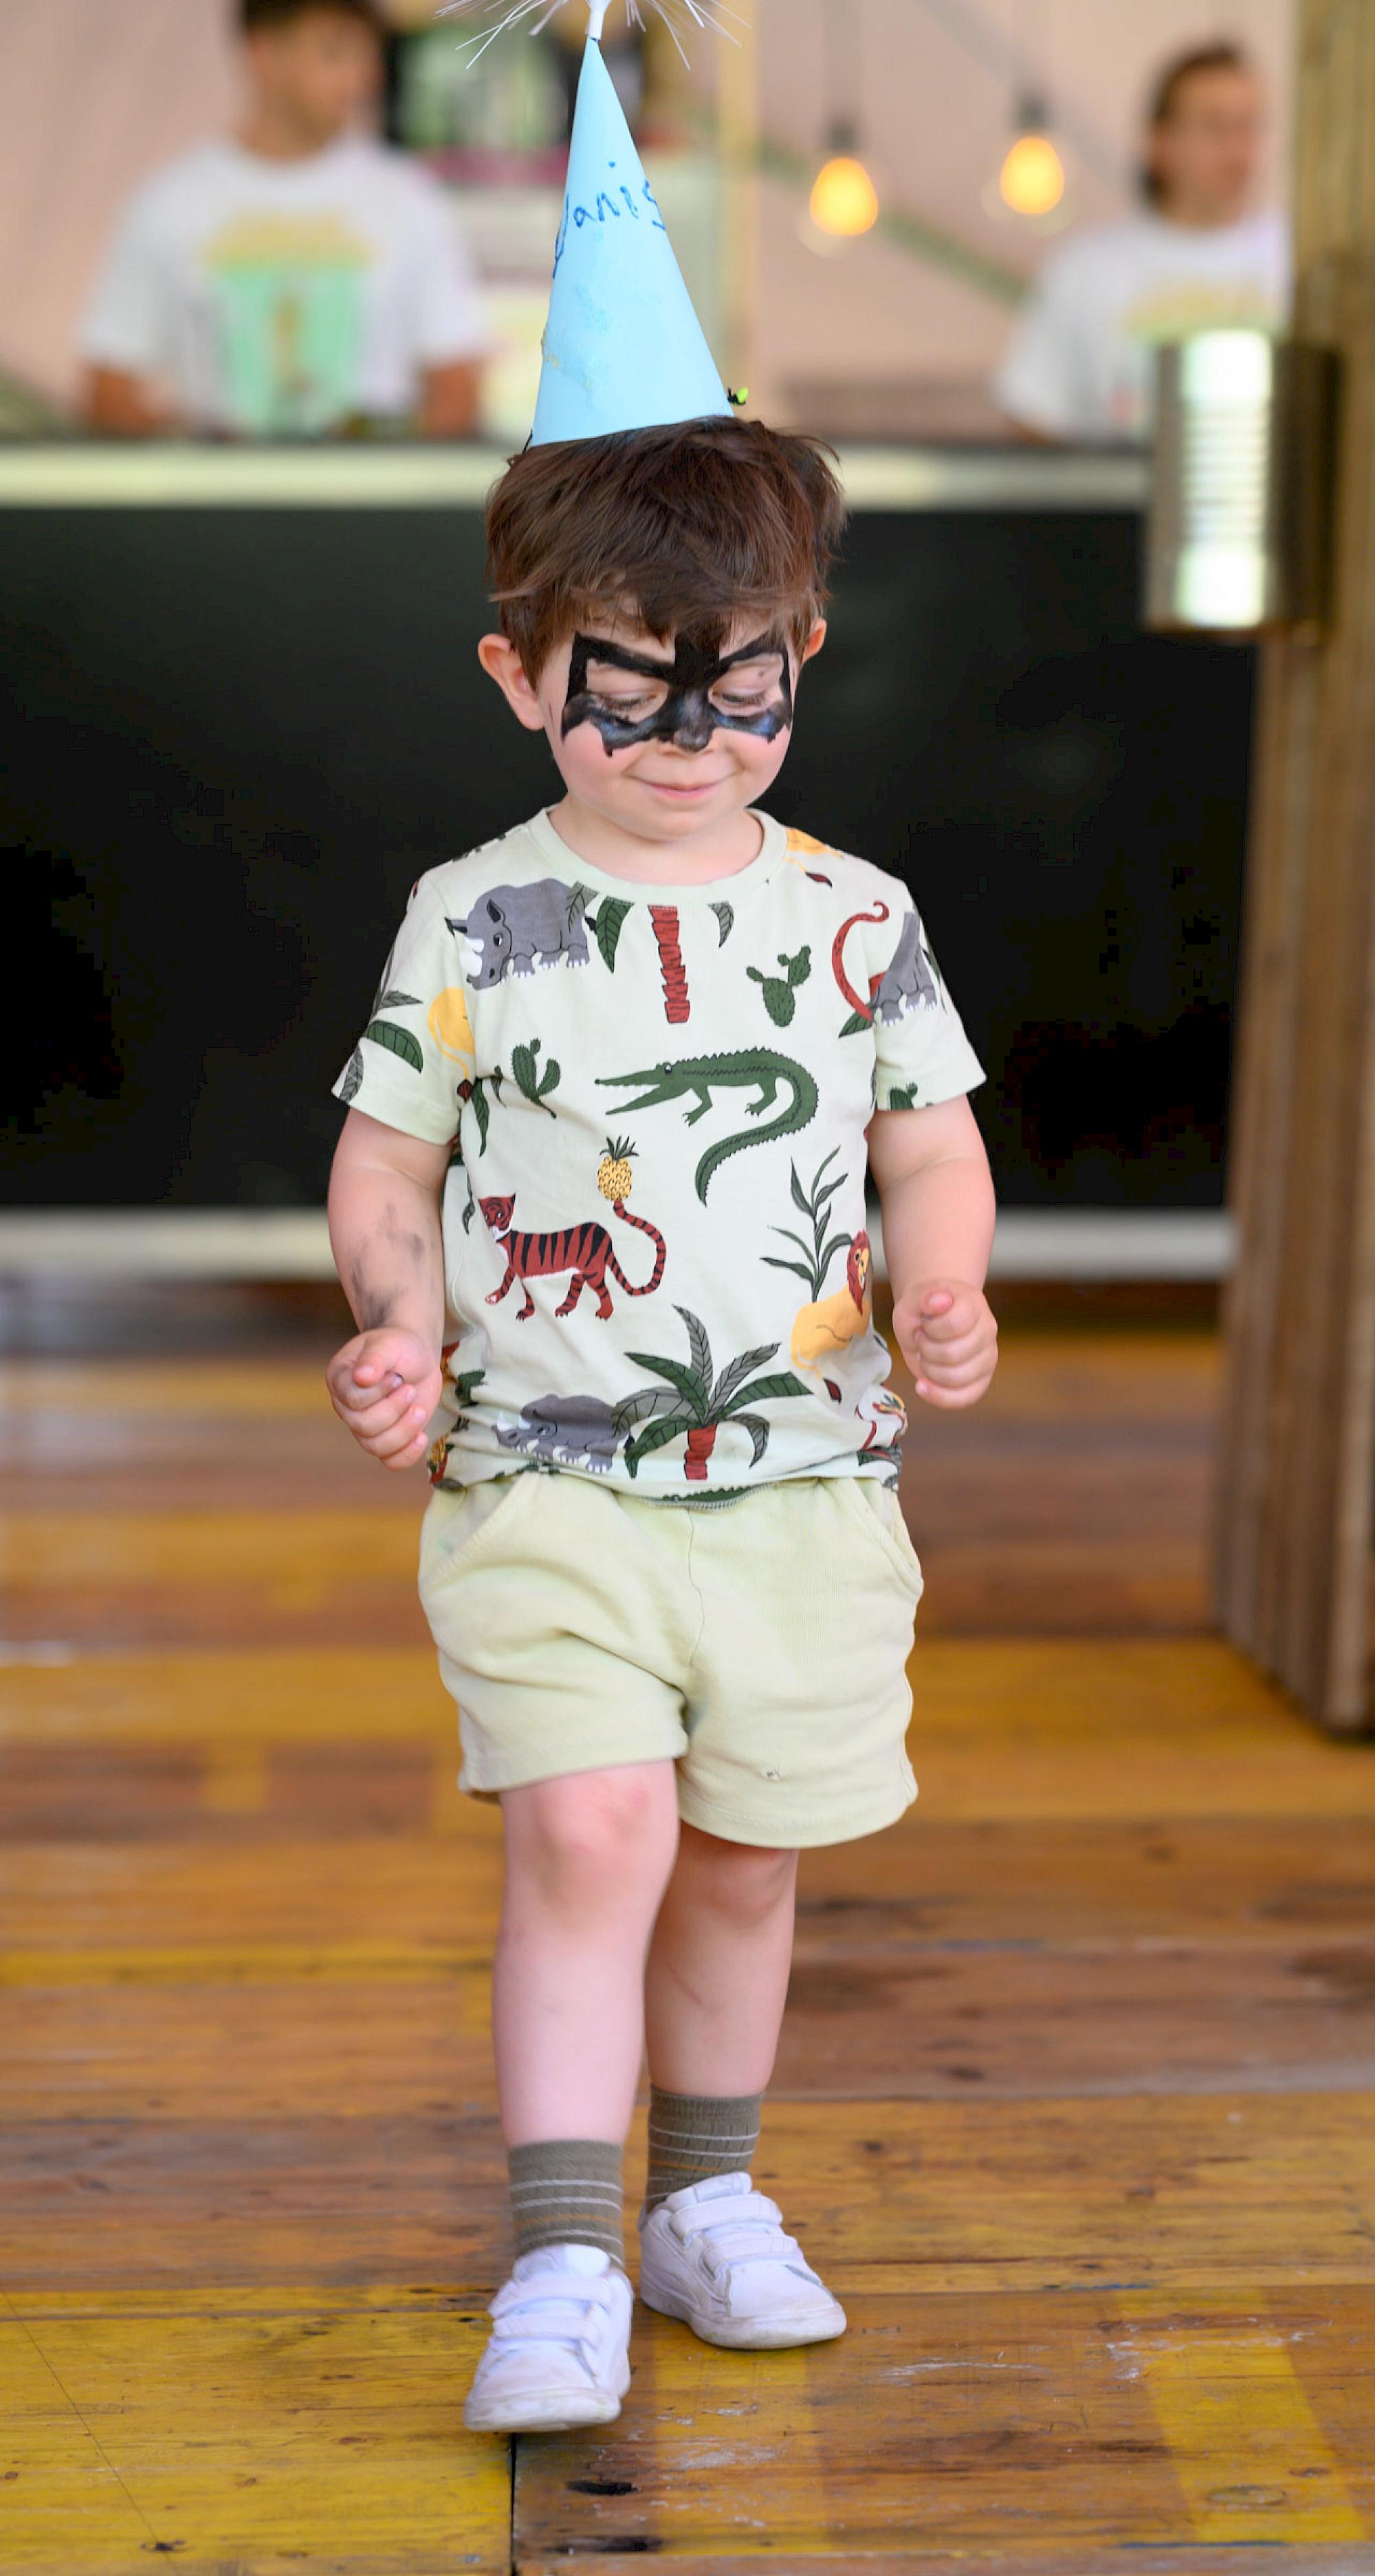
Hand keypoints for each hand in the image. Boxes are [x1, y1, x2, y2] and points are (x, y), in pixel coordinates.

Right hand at [325, 1327, 443, 1469]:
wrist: (416, 1356)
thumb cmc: (398, 1346)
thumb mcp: (388, 1344)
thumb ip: (375, 1358)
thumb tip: (362, 1377)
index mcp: (339, 1381)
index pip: (353, 1401)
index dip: (379, 1393)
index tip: (398, 1376)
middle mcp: (347, 1407)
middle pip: (364, 1427)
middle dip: (394, 1410)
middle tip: (410, 1389)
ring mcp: (365, 1426)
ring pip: (376, 1447)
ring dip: (404, 1431)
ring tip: (419, 1410)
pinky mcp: (387, 1438)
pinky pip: (390, 1461)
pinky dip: (407, 1454)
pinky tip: (422, 1437)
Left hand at [893, 1278, 997, 1409]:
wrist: (929, 1319)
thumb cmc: (923, 1309)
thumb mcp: (914, 1298)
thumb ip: (924, 1296)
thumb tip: (939, 1301)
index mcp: (974, 1304)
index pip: (955, 1324)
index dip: (931, 1328)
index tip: (925, 1323)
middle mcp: (988, 1330)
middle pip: (952, 1355)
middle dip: (925, 1350)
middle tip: (922, 1340)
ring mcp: (988, 1357)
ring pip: (956, 1378)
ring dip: (929, 1370)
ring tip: (925, 1356)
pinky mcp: (981, 1380)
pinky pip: (964, 1398)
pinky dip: (938, 1396)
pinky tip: (922, 1384)